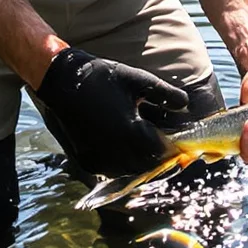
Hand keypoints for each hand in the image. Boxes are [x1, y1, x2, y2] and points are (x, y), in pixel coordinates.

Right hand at [35, 47, 192, 177]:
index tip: (181, 143)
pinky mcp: (86, 161)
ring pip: (129, 170)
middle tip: (164, 143)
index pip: (162, 151)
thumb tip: (186, 104)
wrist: (61, 81)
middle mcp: (115, 150)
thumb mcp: (137, 80)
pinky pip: (111, 170)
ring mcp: (98, 158)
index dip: (173, 149)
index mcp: (130, 130)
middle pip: (147, 165)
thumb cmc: (101, 77)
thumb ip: (164, 94)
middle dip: (157, 155)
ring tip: (145, 144)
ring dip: (140, 161)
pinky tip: (125, 147)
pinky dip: (122, 163)